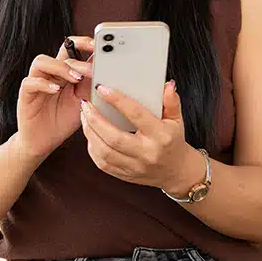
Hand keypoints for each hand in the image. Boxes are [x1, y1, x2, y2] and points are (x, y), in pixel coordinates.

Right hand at [15, 36, 93, 160]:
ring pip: (42, 61)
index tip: (100, 46)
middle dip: (78, 53)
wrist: (44, 142)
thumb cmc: (63, 120)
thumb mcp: (83, 101)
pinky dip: (43, 84)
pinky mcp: (26, 94)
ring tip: (75, 78)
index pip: (74, 48)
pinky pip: (30, 82)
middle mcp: (51, 72)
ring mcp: (37, 81)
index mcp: (66, 71)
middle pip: (60, 49)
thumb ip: (91, 84)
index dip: (85, 43)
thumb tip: (106, 69)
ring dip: (61, 67)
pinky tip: (55, 90)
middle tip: (91, 68)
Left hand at [81, 81, 204, 194]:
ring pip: (104, 152)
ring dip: (90, 133)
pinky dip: (92, 148)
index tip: (102, 89)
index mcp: (160, 136)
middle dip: (95, 119)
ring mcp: (135, 166)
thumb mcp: (177, 120)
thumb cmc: (173, 142)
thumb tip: (167, 85)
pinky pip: (103, 164)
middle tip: (85, 104)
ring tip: (84, 117)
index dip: (117, 101)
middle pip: (114, 137)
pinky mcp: (125, 175)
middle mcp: (147, 153)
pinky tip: (90, 135)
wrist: (176, 171)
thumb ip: (171, 101)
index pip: (136, 115)